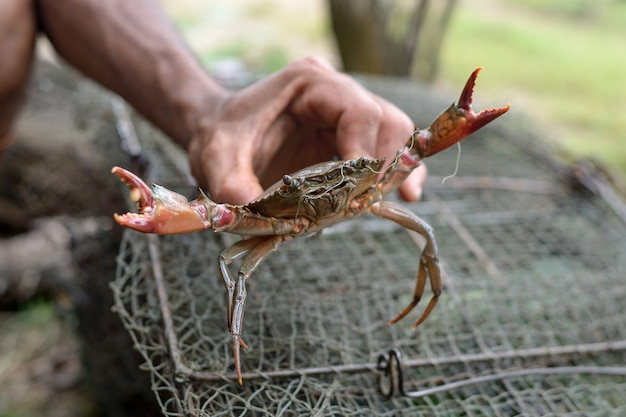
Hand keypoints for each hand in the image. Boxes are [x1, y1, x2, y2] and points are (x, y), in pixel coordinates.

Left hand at [187, 57, 426, 204]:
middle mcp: (335, 91)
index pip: (359, 111)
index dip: (365, 153)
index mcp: (308, 82)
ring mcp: (345, 112)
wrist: (218, 134)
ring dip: (391, 173)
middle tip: (361, 205)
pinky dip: (395, 173)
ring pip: (394, 136)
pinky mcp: (348, 136)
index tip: (352, 194)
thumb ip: (234, 186)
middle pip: (387, 123)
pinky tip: (405, 195)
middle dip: (381, 168)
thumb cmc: (220, 139)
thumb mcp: (217, 160)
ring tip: (374, 205)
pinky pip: (387, 150)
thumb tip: (259, 219)